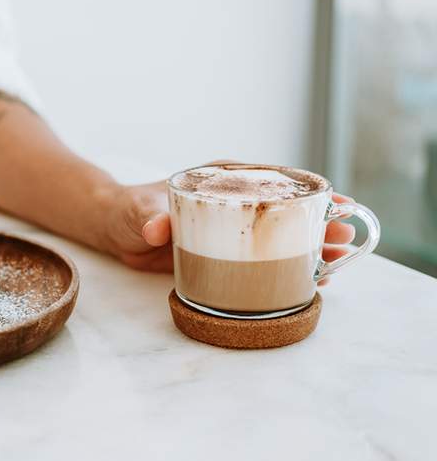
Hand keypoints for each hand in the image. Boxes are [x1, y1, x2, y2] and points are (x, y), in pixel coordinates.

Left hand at [101, 183, 356, 281]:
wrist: (116, 230)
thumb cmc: (129, 210)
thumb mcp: (138, 212)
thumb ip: (148, 218)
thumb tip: (156, 229)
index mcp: (220, 179)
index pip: (271, 180)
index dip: (306, 190)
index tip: (335, 199)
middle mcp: (232, 201)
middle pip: (283, 209)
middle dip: (316, 221)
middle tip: (344, 236)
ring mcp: (231, 228)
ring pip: (278, 235)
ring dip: (307, 247)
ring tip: (335, 261)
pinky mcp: (224, 253)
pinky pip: (260, 259)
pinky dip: (283, 267)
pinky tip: (306, 280)